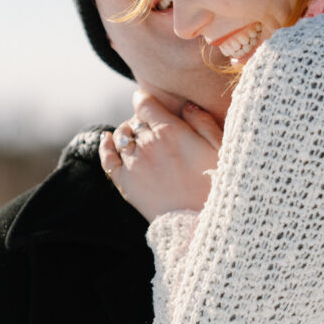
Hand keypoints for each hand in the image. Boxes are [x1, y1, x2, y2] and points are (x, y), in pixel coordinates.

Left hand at [99, 90, 221, 222]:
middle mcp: (148, 144)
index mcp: (169, 130)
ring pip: (121, 136)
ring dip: (128, 133)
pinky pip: (107, 158)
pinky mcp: (126, 184)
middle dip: (142, 120)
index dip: (145, 99)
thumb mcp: (219, 147)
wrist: (201, 224)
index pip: (144, 102)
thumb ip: (201, 121)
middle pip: (135, 120)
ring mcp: (134, 164)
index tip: (149, 102)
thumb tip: (186, 105)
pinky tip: (107, 138)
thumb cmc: (215, 184)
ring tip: (137, 137)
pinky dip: (105, 145)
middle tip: (153, 128)